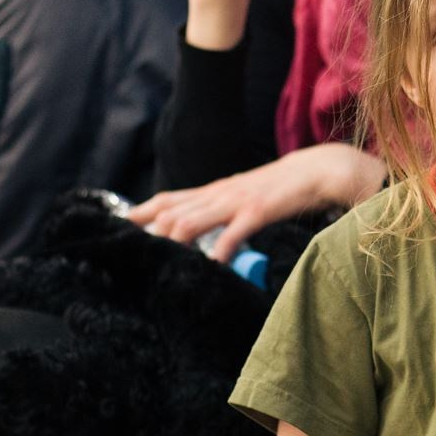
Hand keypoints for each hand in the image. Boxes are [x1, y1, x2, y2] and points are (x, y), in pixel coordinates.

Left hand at [125, 145, 386, 259]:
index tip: (117, 226)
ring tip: (157, 260)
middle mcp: (219, 194)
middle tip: (126, 250)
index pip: (168, 199)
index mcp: (215, 192)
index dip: (141, 212)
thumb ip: (222, 211)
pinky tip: (209, 266)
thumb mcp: (245, 197)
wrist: (318, 169)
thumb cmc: (282, 189)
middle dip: (147, 231)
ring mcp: (237, 201)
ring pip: (193, 220)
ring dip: (172, 240)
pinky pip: (233, 232)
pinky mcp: (259, 210)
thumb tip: (198, 230)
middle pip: (172, 211)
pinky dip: (219, 249)